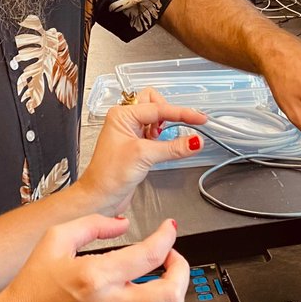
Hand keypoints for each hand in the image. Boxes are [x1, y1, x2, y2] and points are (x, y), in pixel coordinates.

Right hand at [0, 217, 188, 301]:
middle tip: (172, 258)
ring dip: (175, 298)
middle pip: (170, 293)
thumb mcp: (55, 239)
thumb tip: (123, 223)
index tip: (168, 230)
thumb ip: (93, 224)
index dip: (166, 237)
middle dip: (180, 269)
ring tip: (166, 284)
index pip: (149, 255)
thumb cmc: (32, 287)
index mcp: (96, 277)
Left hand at [75, 89, 206, 215]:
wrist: (100, 197)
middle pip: (156, 104)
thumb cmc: (108, 175)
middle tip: (170, 131)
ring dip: (163, 128)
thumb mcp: (144, 156)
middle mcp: (125, 120)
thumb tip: (195, 141)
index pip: (158, 107)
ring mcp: (131, 132)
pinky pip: (156, 133)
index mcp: (122, 115)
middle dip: (167, 115)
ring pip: (156, 119)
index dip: (182, 113)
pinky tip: (159, 149)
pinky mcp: (137, 145)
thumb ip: (173, 147)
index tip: (199, 118)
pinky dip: (162, 139)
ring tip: (158, 143)